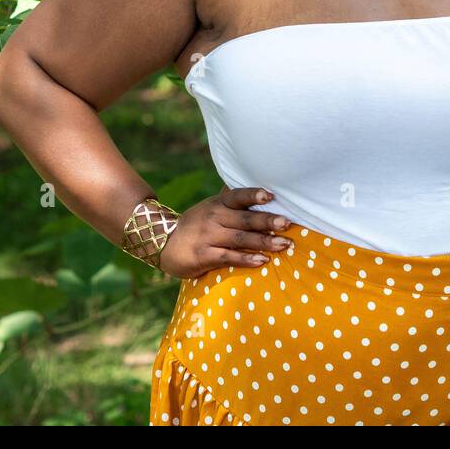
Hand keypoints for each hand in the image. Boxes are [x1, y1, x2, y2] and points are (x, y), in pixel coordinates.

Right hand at [157, 186, 292, 278]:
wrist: (162, 241)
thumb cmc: (196, 223)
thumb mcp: (211, 206)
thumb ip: (232, 199)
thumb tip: (258, 187)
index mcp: (218, 204)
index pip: (237, 196)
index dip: (254, 195)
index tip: (271, 196)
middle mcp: (214, 218)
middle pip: (245, 219)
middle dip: (267, 221)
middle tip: (287, 223)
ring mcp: (209, 236)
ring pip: (240, 239)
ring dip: (263, 242)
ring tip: (284, 244)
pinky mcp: (204, 255)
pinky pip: (228, 257)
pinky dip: (246, 259)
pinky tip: (262, 261)